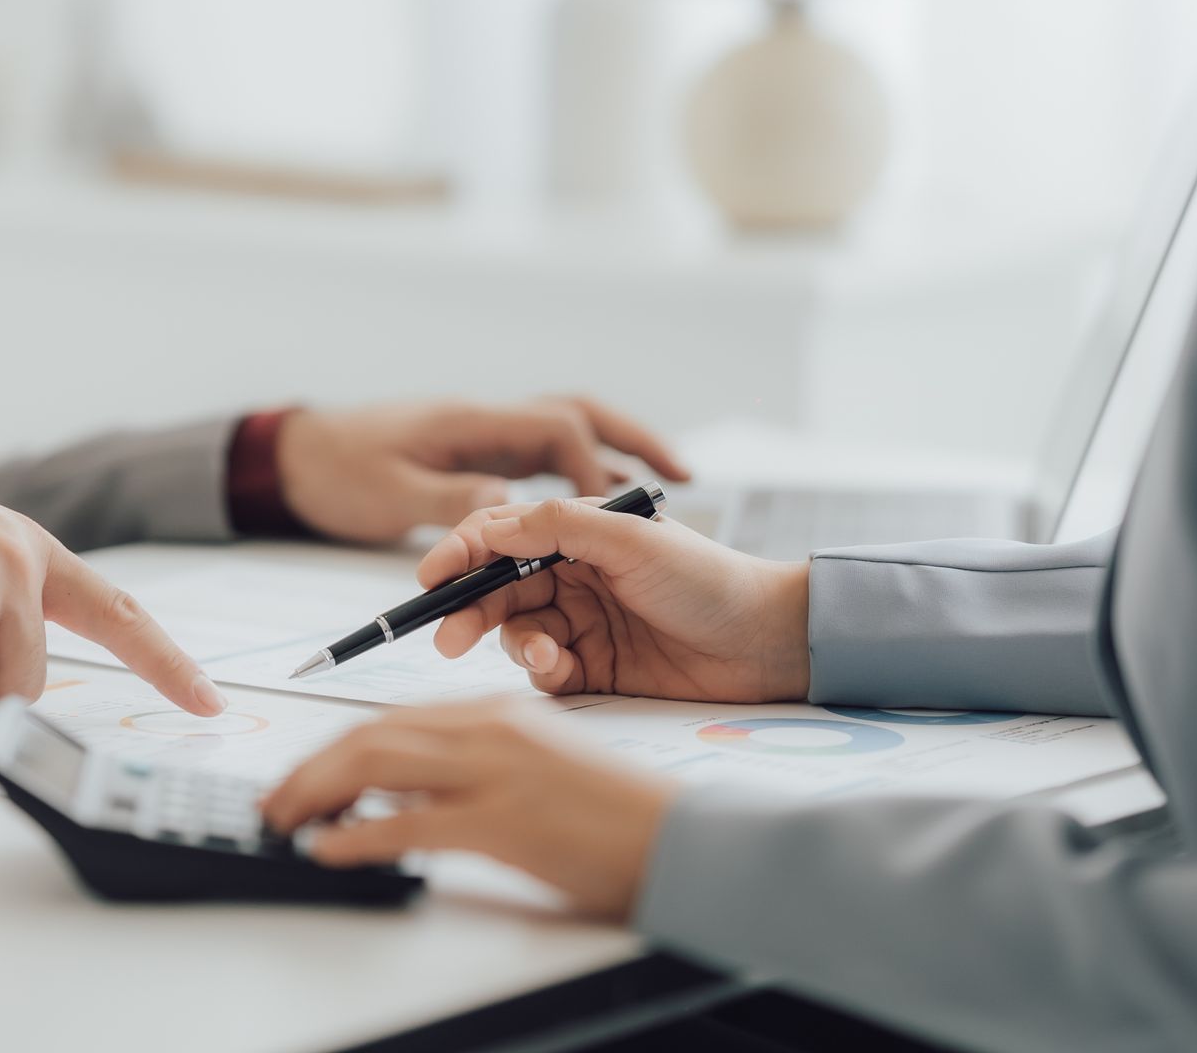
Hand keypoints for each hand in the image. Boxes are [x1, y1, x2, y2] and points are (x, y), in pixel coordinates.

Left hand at [261, 700, 675, 918]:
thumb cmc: (615, 815)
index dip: (338, 747)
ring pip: (377, 765)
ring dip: (317, 792)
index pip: (395, 720)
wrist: (679, 838)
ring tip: (285, 818)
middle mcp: (491, 729)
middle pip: (373, 736)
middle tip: (277, 800)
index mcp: (500, 712)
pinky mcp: (502, 822)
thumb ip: (477, 767)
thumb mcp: (538, 768)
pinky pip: (406, 826)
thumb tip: (406, 797)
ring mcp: (495, 772)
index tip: (307, 774)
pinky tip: (329, 848)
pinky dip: (356, 836)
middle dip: (312, 767)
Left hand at [276, 397, 690, 544]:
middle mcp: (488, 420)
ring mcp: (484, 433)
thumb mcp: (390, 494)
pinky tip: (598, 508)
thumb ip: (453, 500)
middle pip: (579, 414)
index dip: (593, 472)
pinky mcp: (476, 451)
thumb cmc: (334, 472)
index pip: (557, 432)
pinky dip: (579, 473)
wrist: (289, 454)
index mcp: (472, 422)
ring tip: (665, 486)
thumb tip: (513, 515)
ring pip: (567, 432)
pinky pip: (543, 455)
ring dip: (615, 454)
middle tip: (683, 476)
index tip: (614, 517)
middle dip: (634, 439)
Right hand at [422, 498, 811, 703]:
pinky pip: (545, 672)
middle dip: (469, 610)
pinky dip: (542, 671)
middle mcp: (573, 574)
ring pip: (516, 633)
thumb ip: (558, 526)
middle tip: (447, 637)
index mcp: (578, 533)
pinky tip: (562, 669)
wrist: (766, 644)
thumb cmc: (707, 579)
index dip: (460, 554)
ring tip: (543, 654)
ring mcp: (582, 623)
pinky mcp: (594, 670)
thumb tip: (489, 524)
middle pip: (497, 589)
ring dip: (515, 643)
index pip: (501, 536)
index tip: (430, 578)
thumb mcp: (631, 539)